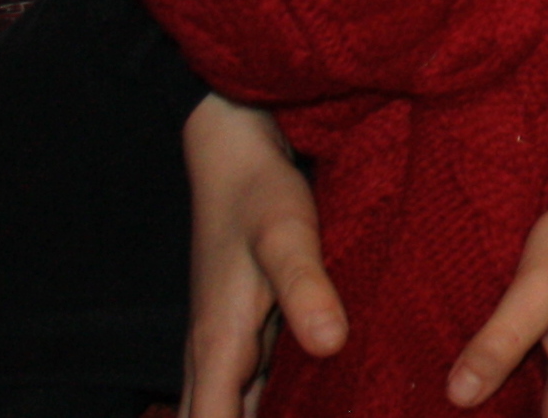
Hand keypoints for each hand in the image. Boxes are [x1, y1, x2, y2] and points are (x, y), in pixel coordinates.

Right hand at [183, 93, 344, 417]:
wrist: (236, 155)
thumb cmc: (260, 194)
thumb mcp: (287, 235)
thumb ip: (307, 288)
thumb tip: (330, 345)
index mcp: (217, 349)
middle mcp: (216, 361)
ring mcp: (231, 352)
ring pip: (238, 416)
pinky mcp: (251, 338)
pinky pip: (256, 396)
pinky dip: (278, 414)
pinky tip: (331, 415)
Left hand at [447, 132, 547, 415]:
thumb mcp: (537, 289)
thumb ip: (500, 345)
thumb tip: (458, 397)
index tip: (472, 416)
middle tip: (455, 406)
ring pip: (546, 417)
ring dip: (506, 413)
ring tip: (461, 401)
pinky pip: (544, 401)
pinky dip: (514, 401)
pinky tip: (482, 387)